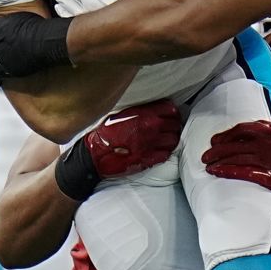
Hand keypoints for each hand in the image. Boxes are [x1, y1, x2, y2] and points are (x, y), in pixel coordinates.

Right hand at [56, 100, 181, 200]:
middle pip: (175, 125)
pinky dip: (165, 152)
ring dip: (171, 139)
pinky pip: (166, 155)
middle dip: (174, 125)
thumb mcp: (122, 114)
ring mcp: (151, 145)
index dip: (172, 112)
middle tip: (169, 128)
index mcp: (145, 114)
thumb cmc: (105, 132)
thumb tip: (154, 111)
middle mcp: (151, 128)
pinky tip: (160, 150)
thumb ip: (141, 111)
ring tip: (166, 139)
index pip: (171, 109)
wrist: (95, 154)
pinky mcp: (148, 159)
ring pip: (173, 140)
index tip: (170, 115)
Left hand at [202, 121, 270, 199]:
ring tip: (208, 165)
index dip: (226, 135)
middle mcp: (266, 142)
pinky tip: (217, 172)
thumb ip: (267, 130)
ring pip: (236, 157)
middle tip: (206, 155)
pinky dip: (227, 171)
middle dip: (217, 149)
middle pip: (235, 143)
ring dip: (219, 160)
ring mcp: (266, 158)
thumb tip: (250, 129)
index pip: (242, 129)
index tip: (215, 141)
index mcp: (270, 130)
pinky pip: (243, 171)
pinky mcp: (268, 175)